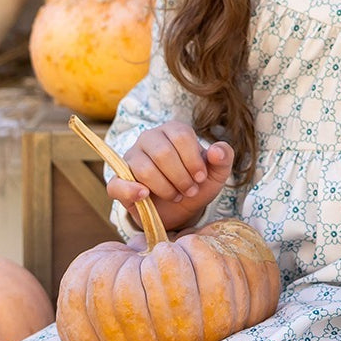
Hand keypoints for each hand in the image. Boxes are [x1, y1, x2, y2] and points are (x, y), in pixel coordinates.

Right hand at [107, 120, 233, 233]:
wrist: (179, 210)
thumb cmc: (197, 184)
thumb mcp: (217, 173)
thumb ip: (223, 158)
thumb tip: (216, 150)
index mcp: (172, 130)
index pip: (181, 135)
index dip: (193, 160)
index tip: (201, 178)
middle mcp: (149, 139)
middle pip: (163, 152)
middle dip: (181, 177)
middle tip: (190, 191)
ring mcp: (130, 159)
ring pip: (144, 169)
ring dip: (166, 188)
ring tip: (176, 196)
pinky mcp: (118, 181)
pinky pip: (117, 184)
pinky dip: (132, 191)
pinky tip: (145, 196)